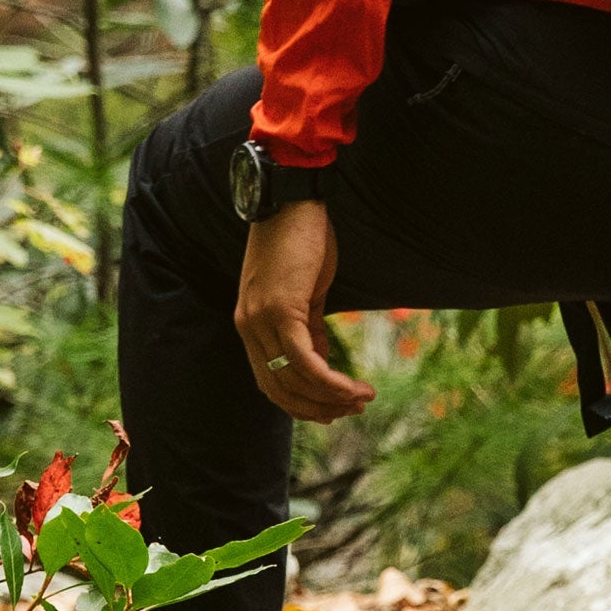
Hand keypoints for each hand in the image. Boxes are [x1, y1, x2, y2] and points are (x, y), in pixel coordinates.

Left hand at [235, 202, 371, 420]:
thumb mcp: (304, 291)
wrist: (290, 199)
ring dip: (331, 398)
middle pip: (278, 389)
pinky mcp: (279, 310)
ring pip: (293, 380)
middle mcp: (248, 327)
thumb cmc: (300, 239)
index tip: (333, 409)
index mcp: (250, 324)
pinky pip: (304, 361)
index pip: (269, 381)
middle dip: (317, 408)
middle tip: (351, 411)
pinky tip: (353, 388)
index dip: (300, 402)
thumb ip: (308, 327)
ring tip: (362, 399)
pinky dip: (330, 381)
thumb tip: (321, 360)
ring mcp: (260, 320)